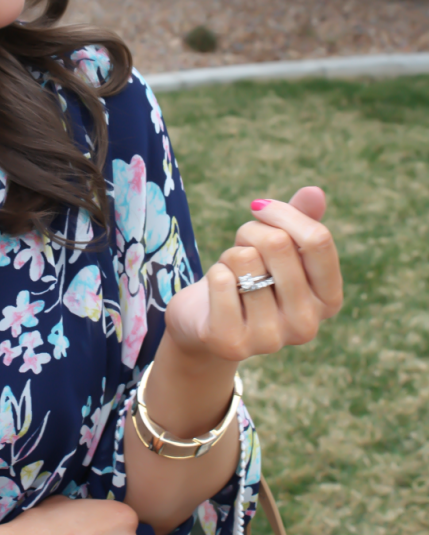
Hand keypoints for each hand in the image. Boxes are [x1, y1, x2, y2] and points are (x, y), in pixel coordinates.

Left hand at [165, 186, 342, 361]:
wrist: (206, 322)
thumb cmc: (250, 277)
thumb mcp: (278, 247)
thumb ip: (300, 220)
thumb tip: (314, 192)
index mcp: (328, 299)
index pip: (318, 240)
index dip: (284, 214)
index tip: (260, 208)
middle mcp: (307, 325)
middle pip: (278, 244)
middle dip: (250, 233)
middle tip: (241, 250)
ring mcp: (270, 338)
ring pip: (244, 259)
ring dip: (229, 258)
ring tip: (232, 277)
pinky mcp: (232, 342)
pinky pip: (221, 280)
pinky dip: (213, 274)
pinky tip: (217, 294)